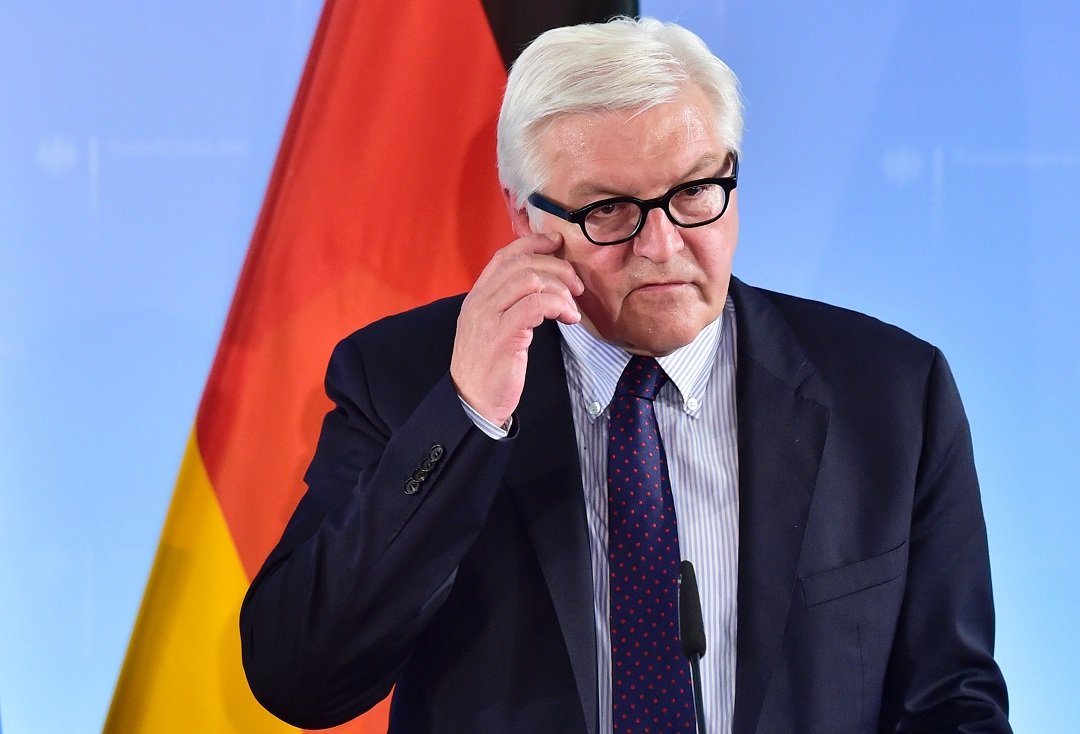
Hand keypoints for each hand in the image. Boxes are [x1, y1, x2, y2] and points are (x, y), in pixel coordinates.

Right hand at [451, 233, 583, 426]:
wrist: (472, 402)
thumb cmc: (490, 368)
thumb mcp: (494, 328)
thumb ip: (509, 304)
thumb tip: (543, 284)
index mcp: (478, 296)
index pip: (505, 256)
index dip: (534, 243)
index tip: (558, 244)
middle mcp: (479, 301)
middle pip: (523, 264)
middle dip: (557, 268)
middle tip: (577, 285)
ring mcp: (488, 317)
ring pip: (530, 280)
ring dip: (560, 289)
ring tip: (572, 307)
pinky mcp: (502, 336)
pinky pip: (534, 305)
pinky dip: (557, 306)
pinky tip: (569, 319)